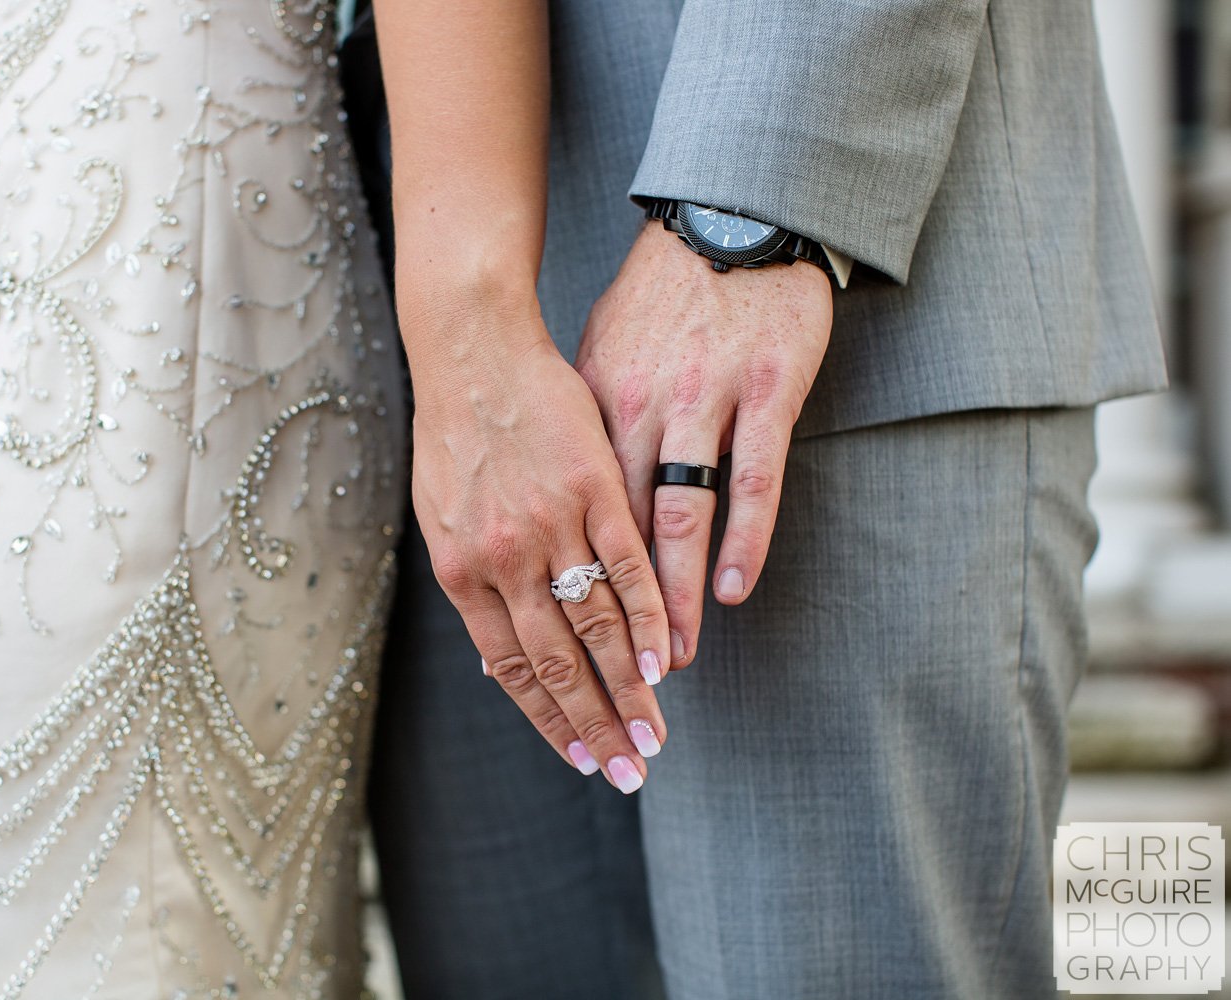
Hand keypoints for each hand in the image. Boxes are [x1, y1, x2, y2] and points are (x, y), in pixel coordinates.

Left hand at [409, 306, 670, 792]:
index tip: (580, 757)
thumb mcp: (442, 515)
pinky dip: (650, 617)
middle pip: (556, 661)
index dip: (548, 717)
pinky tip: (668, 657)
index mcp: (461, 571)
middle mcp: (502, 558)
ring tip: (654, 734)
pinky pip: (628, 566)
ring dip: (628, 687)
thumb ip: (476, 582)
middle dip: (594, 724)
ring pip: (596, 624)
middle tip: (628, 772)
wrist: (471, 351)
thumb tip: (497, 649)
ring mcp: (550, 523)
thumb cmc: (454, 433)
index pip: (511, 667)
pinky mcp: (593, 487)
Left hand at [576, 222, 832, 669]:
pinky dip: (742, 539)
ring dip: (673, 598)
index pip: (573, 516)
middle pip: (620, 529)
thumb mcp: (598, 358)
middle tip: (615, 679)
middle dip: (616, 615)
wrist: (727, 217)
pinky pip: (752, 479)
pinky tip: (731, 589)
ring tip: (670, 662)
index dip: (568, 583)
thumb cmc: (657, 299)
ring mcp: (703, 399)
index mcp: (594, 405)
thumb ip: (579, 431)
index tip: (557, 647)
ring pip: (680, 516)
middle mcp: (639, 407)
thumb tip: (552, 505)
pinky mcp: (766, 390)